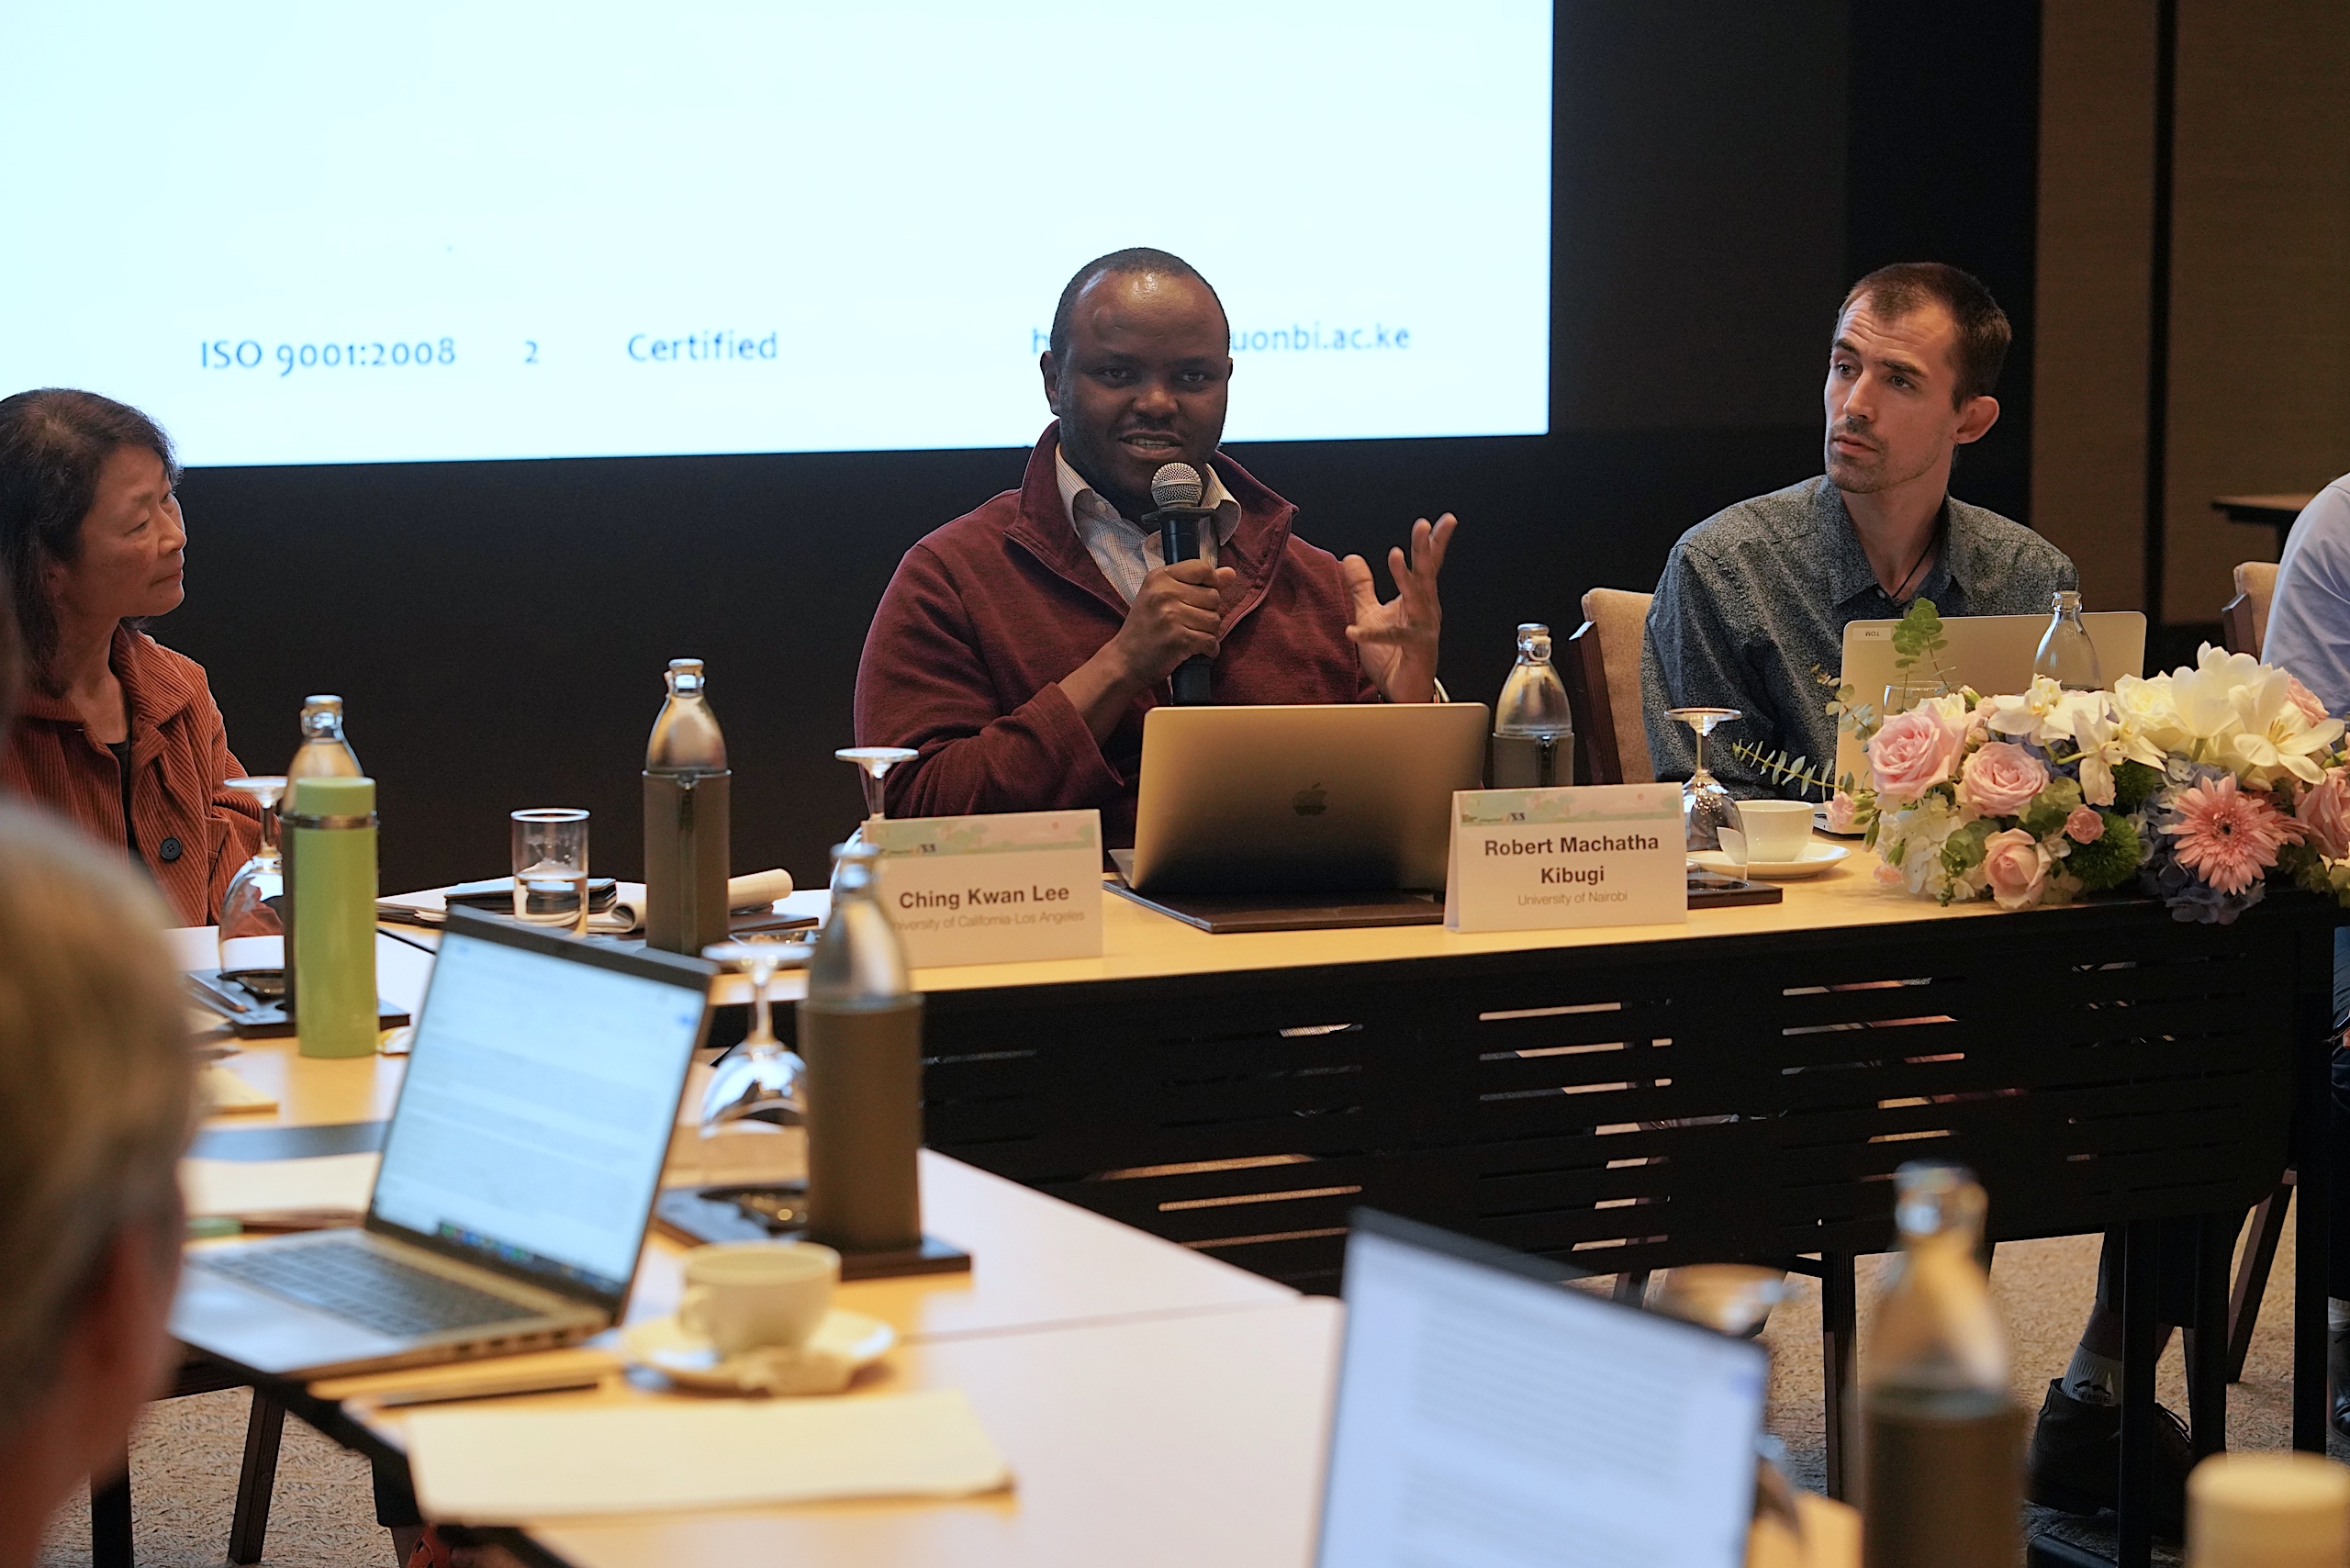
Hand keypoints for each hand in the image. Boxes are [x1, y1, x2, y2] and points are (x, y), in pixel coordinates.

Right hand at [1062, 558, 1236, 739]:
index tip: (1203, 596)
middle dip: (1208, 613)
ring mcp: (1171, 616)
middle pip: (1214, 596)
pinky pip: (1210, 641)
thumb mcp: (1162, 596)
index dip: (1211, 582)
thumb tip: (1230, 573)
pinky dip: (1207, 650)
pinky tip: (1193, 650)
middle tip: (1190, 623)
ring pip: (1215, 620)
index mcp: (1159, 577)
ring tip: (1190, 636)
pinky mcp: (1178, 639)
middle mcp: (1164, 592)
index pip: (1202, 568)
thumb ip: (1197, 583)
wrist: (1124, 661)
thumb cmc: (1144, 628)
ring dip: (1208, 633)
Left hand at [1344, 513, 1455, 702]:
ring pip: (1417, 599)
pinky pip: (1393, 639)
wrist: (1404, 690)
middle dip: (1424, 550)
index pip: (1426, 565)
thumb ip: (1362, 587)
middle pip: (1425, 575)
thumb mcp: (1372, 613)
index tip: (1443, 521)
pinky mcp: (1414, 650)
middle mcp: (1425, 610)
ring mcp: (1423, 630)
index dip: (1433, 543)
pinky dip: (1373, 635)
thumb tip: (1351, 557)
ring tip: (1395, 556)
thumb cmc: (1394, 654)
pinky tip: (1353, 631)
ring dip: (1405, 578)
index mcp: (1418, 598)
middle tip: (1422, 527)